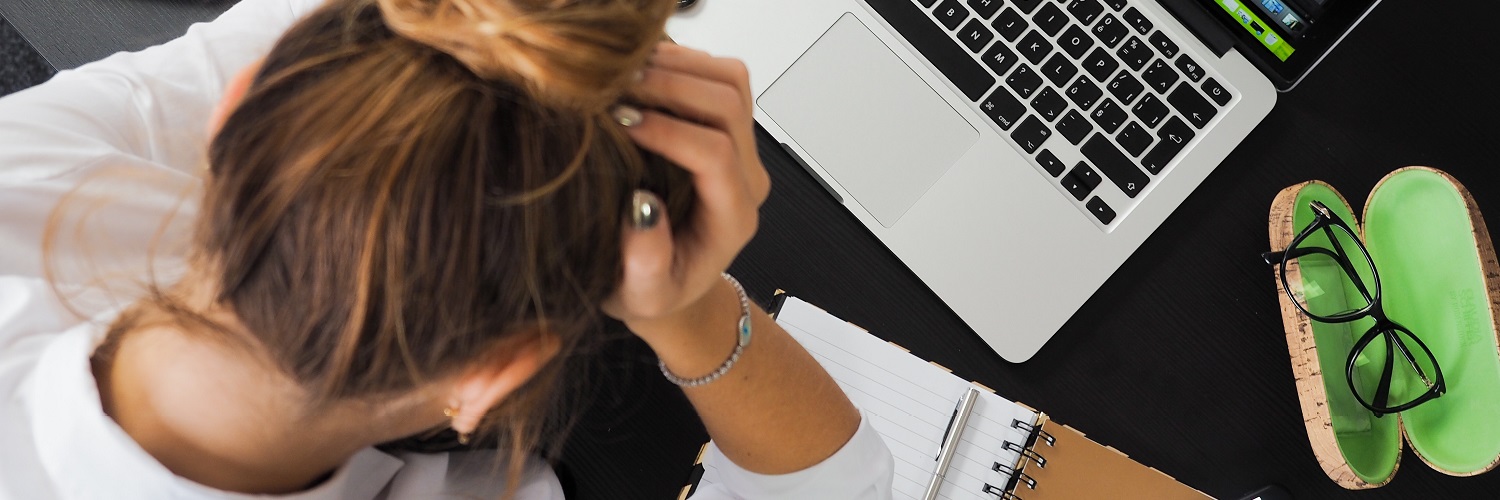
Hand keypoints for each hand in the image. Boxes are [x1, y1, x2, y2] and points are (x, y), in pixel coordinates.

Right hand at [602, 43, 769, 338]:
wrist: (673, 281)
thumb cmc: (654, 290)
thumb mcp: (641, 295)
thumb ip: (646, 264)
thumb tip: (641, 207)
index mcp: (732, 218)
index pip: (715, 154)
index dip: (668, 131)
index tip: (619, 122)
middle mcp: (746, 177)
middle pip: (728, 105)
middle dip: (670, 86)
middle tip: (614, 87)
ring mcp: (742, 147)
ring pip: (730, 81)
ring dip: (677, 66)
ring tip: (623, 73)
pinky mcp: (727, 127)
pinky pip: (718, 76)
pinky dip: (680, 61)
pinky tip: (637, 72)